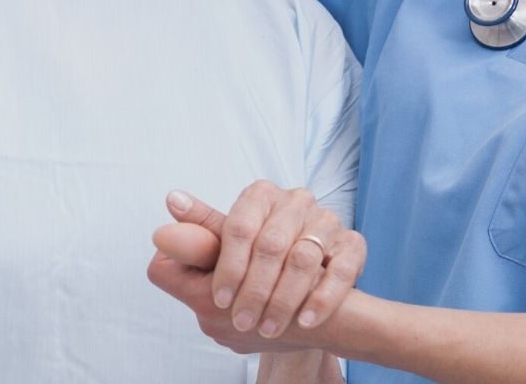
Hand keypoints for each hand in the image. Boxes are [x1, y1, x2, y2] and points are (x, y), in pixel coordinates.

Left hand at [150, 186, 364, 345]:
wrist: (310, 299)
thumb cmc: (260, 273)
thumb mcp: (226, 258)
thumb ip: (201, 237)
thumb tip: (173, 202)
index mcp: (258, 196)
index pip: (237, 227)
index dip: (226, 266)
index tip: (219, 299)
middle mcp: (295, 201)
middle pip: (270, 245)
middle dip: (253, 290)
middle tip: (241, 321)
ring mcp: (327, 221)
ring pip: (304, 258)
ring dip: (283, 300)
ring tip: (268, 328)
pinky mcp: (353, 244)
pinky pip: (341, 270)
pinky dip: (322, 299)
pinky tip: (304, 322)